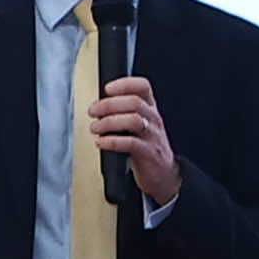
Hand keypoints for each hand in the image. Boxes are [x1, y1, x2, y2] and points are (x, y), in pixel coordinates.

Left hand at [94, 75, 184, 209]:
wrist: (164, 175)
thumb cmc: (148, 148)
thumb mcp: (141, 125)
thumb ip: (125, 112)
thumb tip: (99, 105)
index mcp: (150, 109)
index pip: (143, 87)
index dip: (125, 84)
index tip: (108, 88)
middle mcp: (153, 119)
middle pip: (134, 102)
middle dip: (109, 104)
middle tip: (93, 111)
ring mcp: (152, 136)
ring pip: (133, 120)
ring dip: (109, 122)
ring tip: (96, 128)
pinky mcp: (148, 153)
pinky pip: (130, 143)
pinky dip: (112, 141)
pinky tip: (101, 142)